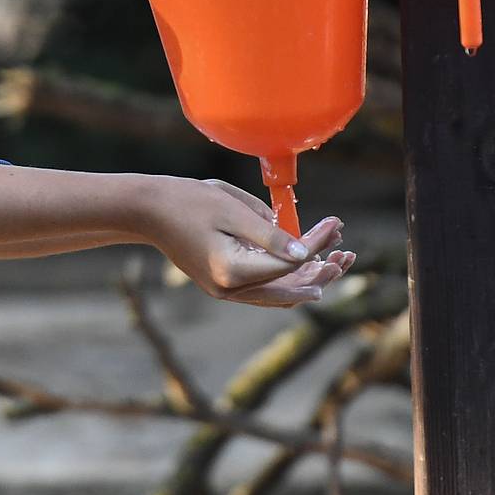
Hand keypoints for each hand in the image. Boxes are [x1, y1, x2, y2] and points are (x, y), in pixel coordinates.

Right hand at [143, 176, 354, 308]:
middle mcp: (229, 289)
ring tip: (335, 260)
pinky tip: (304, 264)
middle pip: (289, 290)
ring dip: (308, 277)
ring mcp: (224, 290)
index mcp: (232, 271)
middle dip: (321, 271)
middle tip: (346, 252)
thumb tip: (304, 253)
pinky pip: (264, 288)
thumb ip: (270, 233)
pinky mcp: (222, 284)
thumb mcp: (231, 209)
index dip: (317, 244)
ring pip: (279, 294)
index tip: (336, 224)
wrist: (147, 210)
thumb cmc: (187, 201)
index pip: (288, 263)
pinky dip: (287, 277)